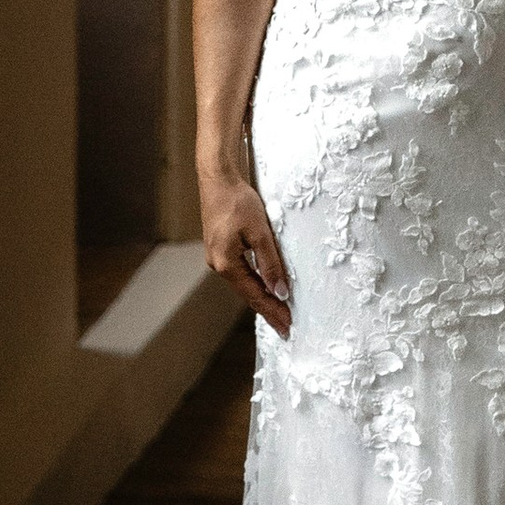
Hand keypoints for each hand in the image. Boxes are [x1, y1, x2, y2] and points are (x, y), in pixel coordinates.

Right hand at [200, 170, 292, 332]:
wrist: (218, 178)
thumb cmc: (237, 200)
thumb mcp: (260, 232)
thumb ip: (270, 263)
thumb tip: (280, 291)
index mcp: (226, 263)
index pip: (254, 295)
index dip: (272, 311)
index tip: (287, 326)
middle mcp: (218, 264)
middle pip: (247, 294)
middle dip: (268, 309)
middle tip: (286, 326)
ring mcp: (217, 256)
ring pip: (244, 284)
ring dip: (262, 296)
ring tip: (279, 310)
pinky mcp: (221, 247)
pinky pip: (241, 272)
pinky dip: (254, 282)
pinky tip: (264, 286)